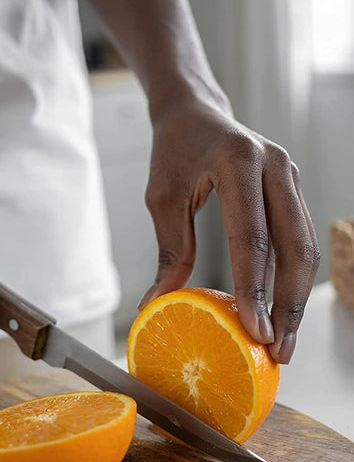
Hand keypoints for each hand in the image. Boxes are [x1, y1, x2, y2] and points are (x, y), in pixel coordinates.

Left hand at [138, 101, 319, 363]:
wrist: (196, 112)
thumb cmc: (175, 152)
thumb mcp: (163, 198)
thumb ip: (170, 251)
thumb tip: (157, 305)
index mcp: (240, 162)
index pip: (253, 237)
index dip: (255, 289)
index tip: (254, 331)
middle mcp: (275, 166)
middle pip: (293, 247)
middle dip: (287, 304)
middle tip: (277, 349)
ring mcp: (290, 176)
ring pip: (304, 247)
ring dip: (296, 297)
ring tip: (284, 340)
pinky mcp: (293, 188)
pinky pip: (299, 239)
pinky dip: (293, 277)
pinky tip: (283, 308)